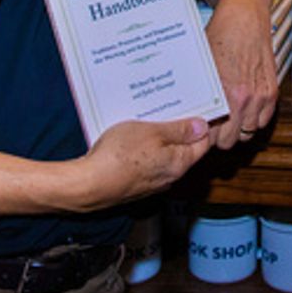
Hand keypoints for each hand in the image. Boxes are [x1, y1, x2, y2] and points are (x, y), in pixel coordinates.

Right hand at [68, 118, 210, 210]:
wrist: (88, 185)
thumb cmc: (118, 156)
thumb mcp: (152, 132)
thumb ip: (179, 130)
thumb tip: (202, 126)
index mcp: (179, 163)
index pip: (203, 143)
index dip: (203, 124)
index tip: (197, 107)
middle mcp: (169, 176)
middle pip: (184, 148)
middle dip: (179, 128)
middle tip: (172, 107)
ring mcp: (152, 182)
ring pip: (164, 154)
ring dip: (160, 137)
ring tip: (150, 118)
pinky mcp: (135, 183)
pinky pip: (148, 161)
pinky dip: (146, 148)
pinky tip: (134, 136)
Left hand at [195, 0, 279, 148]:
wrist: (244, 14)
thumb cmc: (219, 36)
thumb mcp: (201, 66)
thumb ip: (199, 93)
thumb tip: (186, 114)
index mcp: (224, 93)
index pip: (212, 135)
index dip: (203, 136)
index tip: (198, 131)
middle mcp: (244, 97)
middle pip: (230, 140)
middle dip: (219, 135)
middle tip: (211, 126)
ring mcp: (261, 95)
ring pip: (248, 133)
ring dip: (238, 128)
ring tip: (227, 117)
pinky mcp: (272, 90)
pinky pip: (263, 120)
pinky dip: (254, 118)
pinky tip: (243, 108)